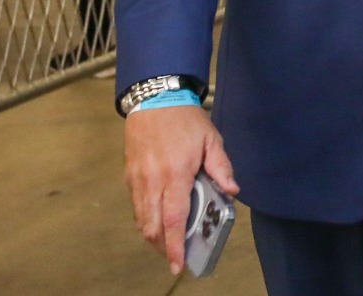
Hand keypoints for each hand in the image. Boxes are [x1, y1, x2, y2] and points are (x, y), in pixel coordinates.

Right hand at [124, 105, 238, 274]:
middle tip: (177, 257)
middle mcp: (153, 181)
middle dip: (164, 247)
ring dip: (154, 236)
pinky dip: (146, 220)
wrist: (155, 99)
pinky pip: (136, 208)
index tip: (178, 264)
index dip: (175, 245)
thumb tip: (233, 191)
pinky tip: (158, 221)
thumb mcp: (211, 139)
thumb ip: (222, 167)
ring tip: (169, 243)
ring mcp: (138, 180)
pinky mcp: (129, 177)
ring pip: (142, 220)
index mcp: (176, 174)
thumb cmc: (186, 120)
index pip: (175, 219)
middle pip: (154, 227)